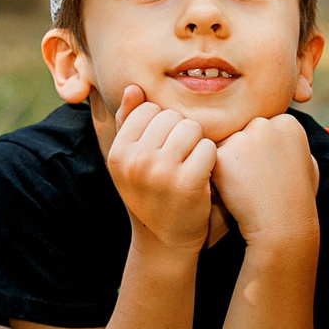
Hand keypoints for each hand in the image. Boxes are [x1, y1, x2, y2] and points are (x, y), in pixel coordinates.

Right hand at [104, 89, 215, 252]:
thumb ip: (130, 124)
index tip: (163, 148)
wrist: (165, 241)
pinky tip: (203, 175)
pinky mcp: (187, 183)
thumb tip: (134, 87)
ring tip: (190, 164)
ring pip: (192, 128)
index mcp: (118, 152)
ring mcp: (160, 172)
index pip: (147, 109)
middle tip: (179, 159)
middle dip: (181, 133)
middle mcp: (134, 161)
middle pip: (172, 116)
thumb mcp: (130, 163)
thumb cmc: (150, 195)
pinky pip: (207, 147)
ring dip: (197, 144)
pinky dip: (210, 159)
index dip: (162, 124)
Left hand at [211, 113, 318, 245]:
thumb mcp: (309, 165)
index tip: (271, 173)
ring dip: (229, 165)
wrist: (284, 225)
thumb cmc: (297, 199)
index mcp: (287, 123)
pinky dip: (219, 178)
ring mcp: (243, 138)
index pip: (262, 129)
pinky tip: (235, 192)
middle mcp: (265, 124)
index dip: (262, 154)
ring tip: (246, 187)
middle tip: (256, 181)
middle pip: (241, 133)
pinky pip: (212, 162)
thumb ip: (294, 145)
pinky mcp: (222, 156)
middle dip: (243, 154)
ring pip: (224, 146)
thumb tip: (284, 136)